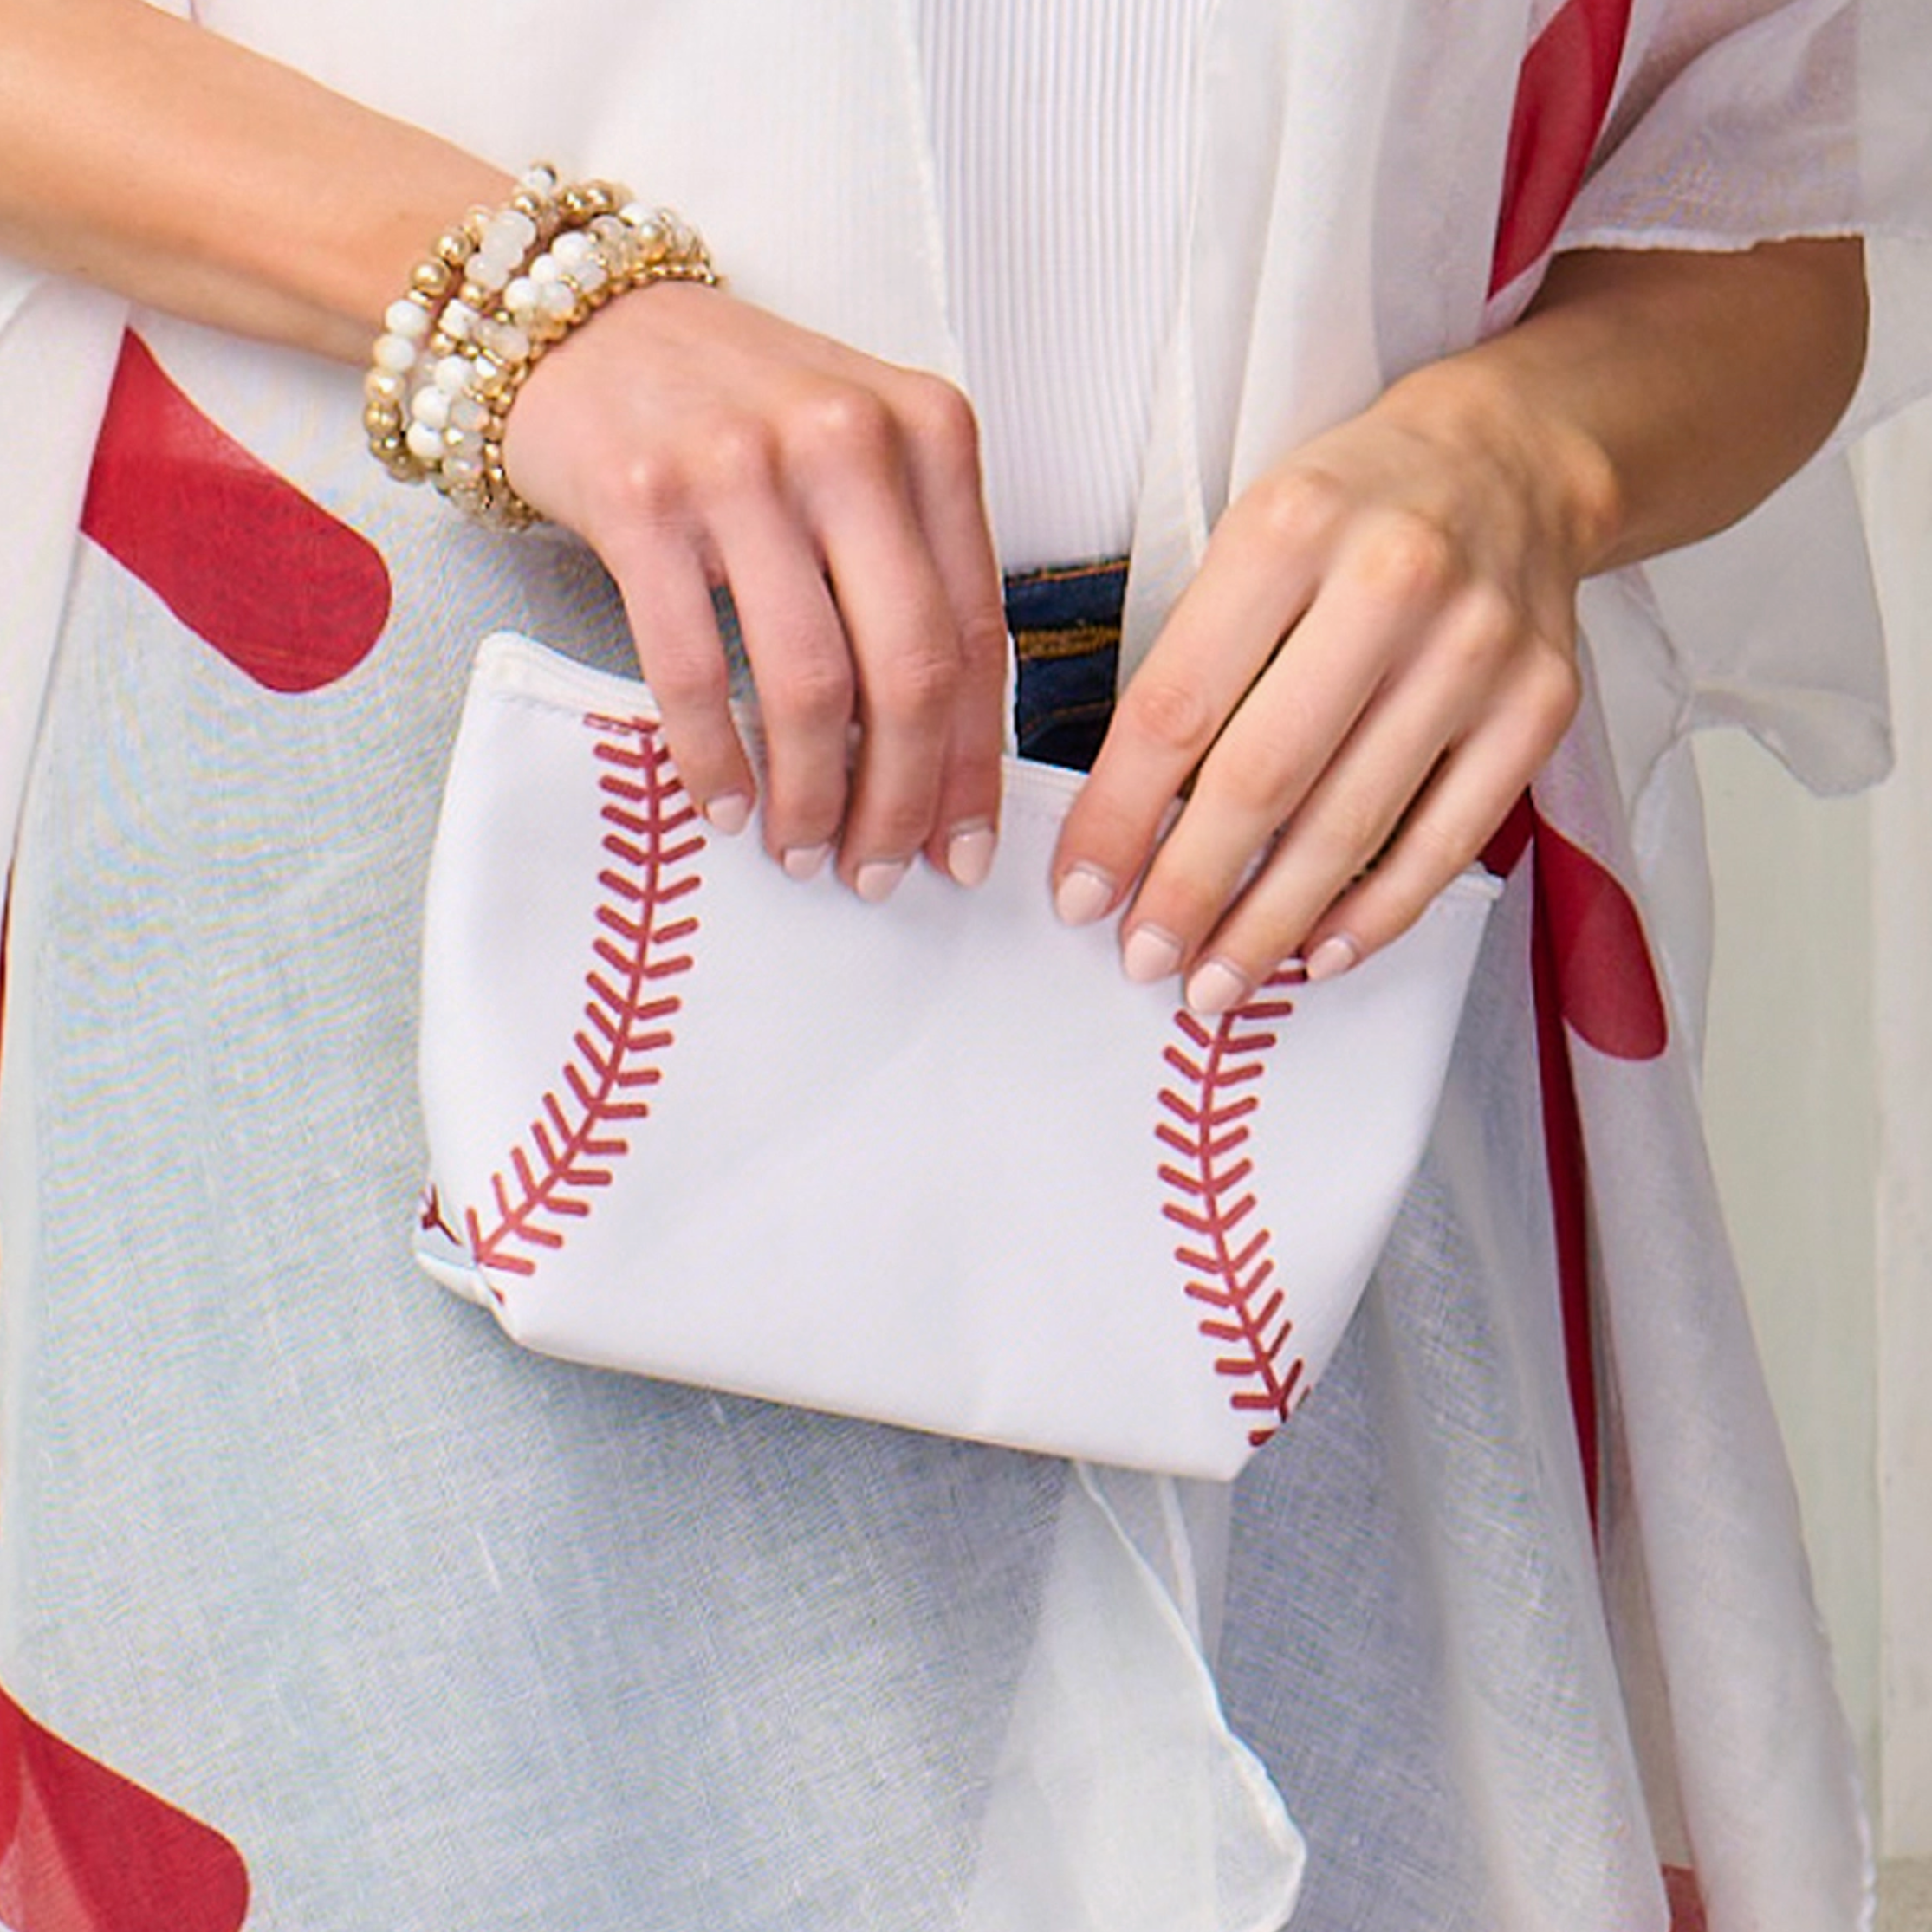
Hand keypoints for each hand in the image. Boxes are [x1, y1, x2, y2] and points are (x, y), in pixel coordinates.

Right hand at [501, 282, 1008, 896]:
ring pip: (809, 682)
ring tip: (803, 852)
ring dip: (811, 795)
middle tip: (880, 874)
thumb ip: (912, 573)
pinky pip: (693, 669)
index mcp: (929, 433)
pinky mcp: (643, 501)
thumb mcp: (859, 458)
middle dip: (902, 799)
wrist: (581, 321)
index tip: (964, 849)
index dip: (973, 762)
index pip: (976, 631)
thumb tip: (944, 752)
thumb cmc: (737, 412)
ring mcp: (740, 465)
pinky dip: (715, 760)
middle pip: (908, 670)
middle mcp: (847, 440)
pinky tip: (726, 808)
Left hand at [1051, 358, 1597, 1011]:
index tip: (1079, 894)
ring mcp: (1478, 650)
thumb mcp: (1246, 543)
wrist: (1512, 462)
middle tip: (1143, 960)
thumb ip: (1192, 667)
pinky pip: (1447, 840)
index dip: (1117, 818)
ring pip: (1352, 823)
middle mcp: (1392, 583)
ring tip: (1215, 981)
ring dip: (1271, 924)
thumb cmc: (1351, 513)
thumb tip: (1125, 830)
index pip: (1176, 707)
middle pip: (1263, 778)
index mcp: (1287, 531)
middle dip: (1189, 889)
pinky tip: (1319, 954)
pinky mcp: (1541, 704)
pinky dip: (1377, 911)